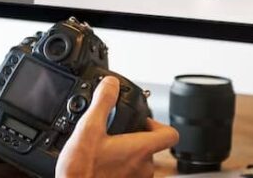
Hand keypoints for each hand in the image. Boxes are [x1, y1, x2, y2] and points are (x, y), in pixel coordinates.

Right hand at [56, 76, 178, 177]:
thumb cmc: (82, 171)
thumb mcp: (88, 128)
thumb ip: (103, 102)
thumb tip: (111, 83)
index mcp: (140, 149)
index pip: (170, 134)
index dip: (158, 123)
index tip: (141, 120)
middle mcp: (144, 168)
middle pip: (150, 146)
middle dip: (133, 137)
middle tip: (113, 132)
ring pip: (139, 161)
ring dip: (125, 153)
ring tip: (103, 148)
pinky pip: (129, 174)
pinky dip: (118, 167)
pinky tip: (99, 164)